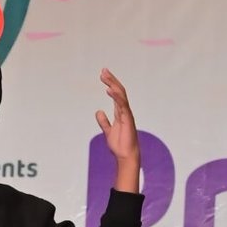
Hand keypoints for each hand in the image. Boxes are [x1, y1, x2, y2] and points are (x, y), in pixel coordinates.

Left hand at [94, 68, 139, 188]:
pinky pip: (122, 105)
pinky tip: (109, 90)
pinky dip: (116, 97)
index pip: (116, 94)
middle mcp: (124, 111)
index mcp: (120, 112)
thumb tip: (98, 111)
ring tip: (105, 75)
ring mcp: (127, 114)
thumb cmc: (119, 145)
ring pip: (121, 95)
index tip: (103, 75)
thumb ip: (104, 121)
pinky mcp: (128, 119)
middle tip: (103, 70)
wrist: (125, 156)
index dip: (110, 84)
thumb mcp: (108, 131)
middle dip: (111, 80)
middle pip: (119, 91)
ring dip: (113, 84)